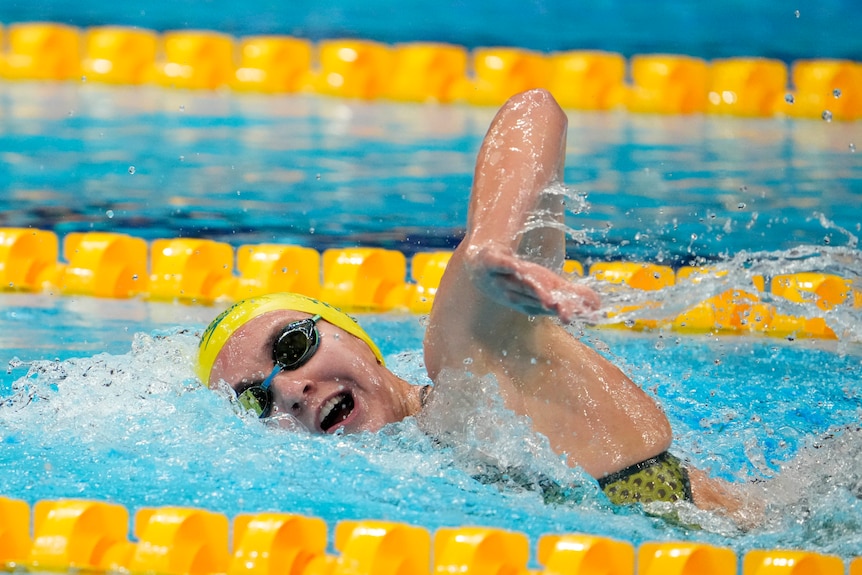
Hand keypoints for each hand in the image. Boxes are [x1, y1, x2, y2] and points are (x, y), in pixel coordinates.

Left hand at [465, 244, 600, 322]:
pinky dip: (507, 265)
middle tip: (566, 314)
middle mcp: (517, 293)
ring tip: (548, 297)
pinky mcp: (490, 261)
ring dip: (533, 290)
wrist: (480, 267)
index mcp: (532, 300)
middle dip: (550, 305)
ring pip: (520, 284)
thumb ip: (573, 296)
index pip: (549, 306)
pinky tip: (517, 266)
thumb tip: (599, 306)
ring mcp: (502, 279)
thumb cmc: (517, 279)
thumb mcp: (546, 287)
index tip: (580, 317)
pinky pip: (500, 263)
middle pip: (537, 299)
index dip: (564, 311)